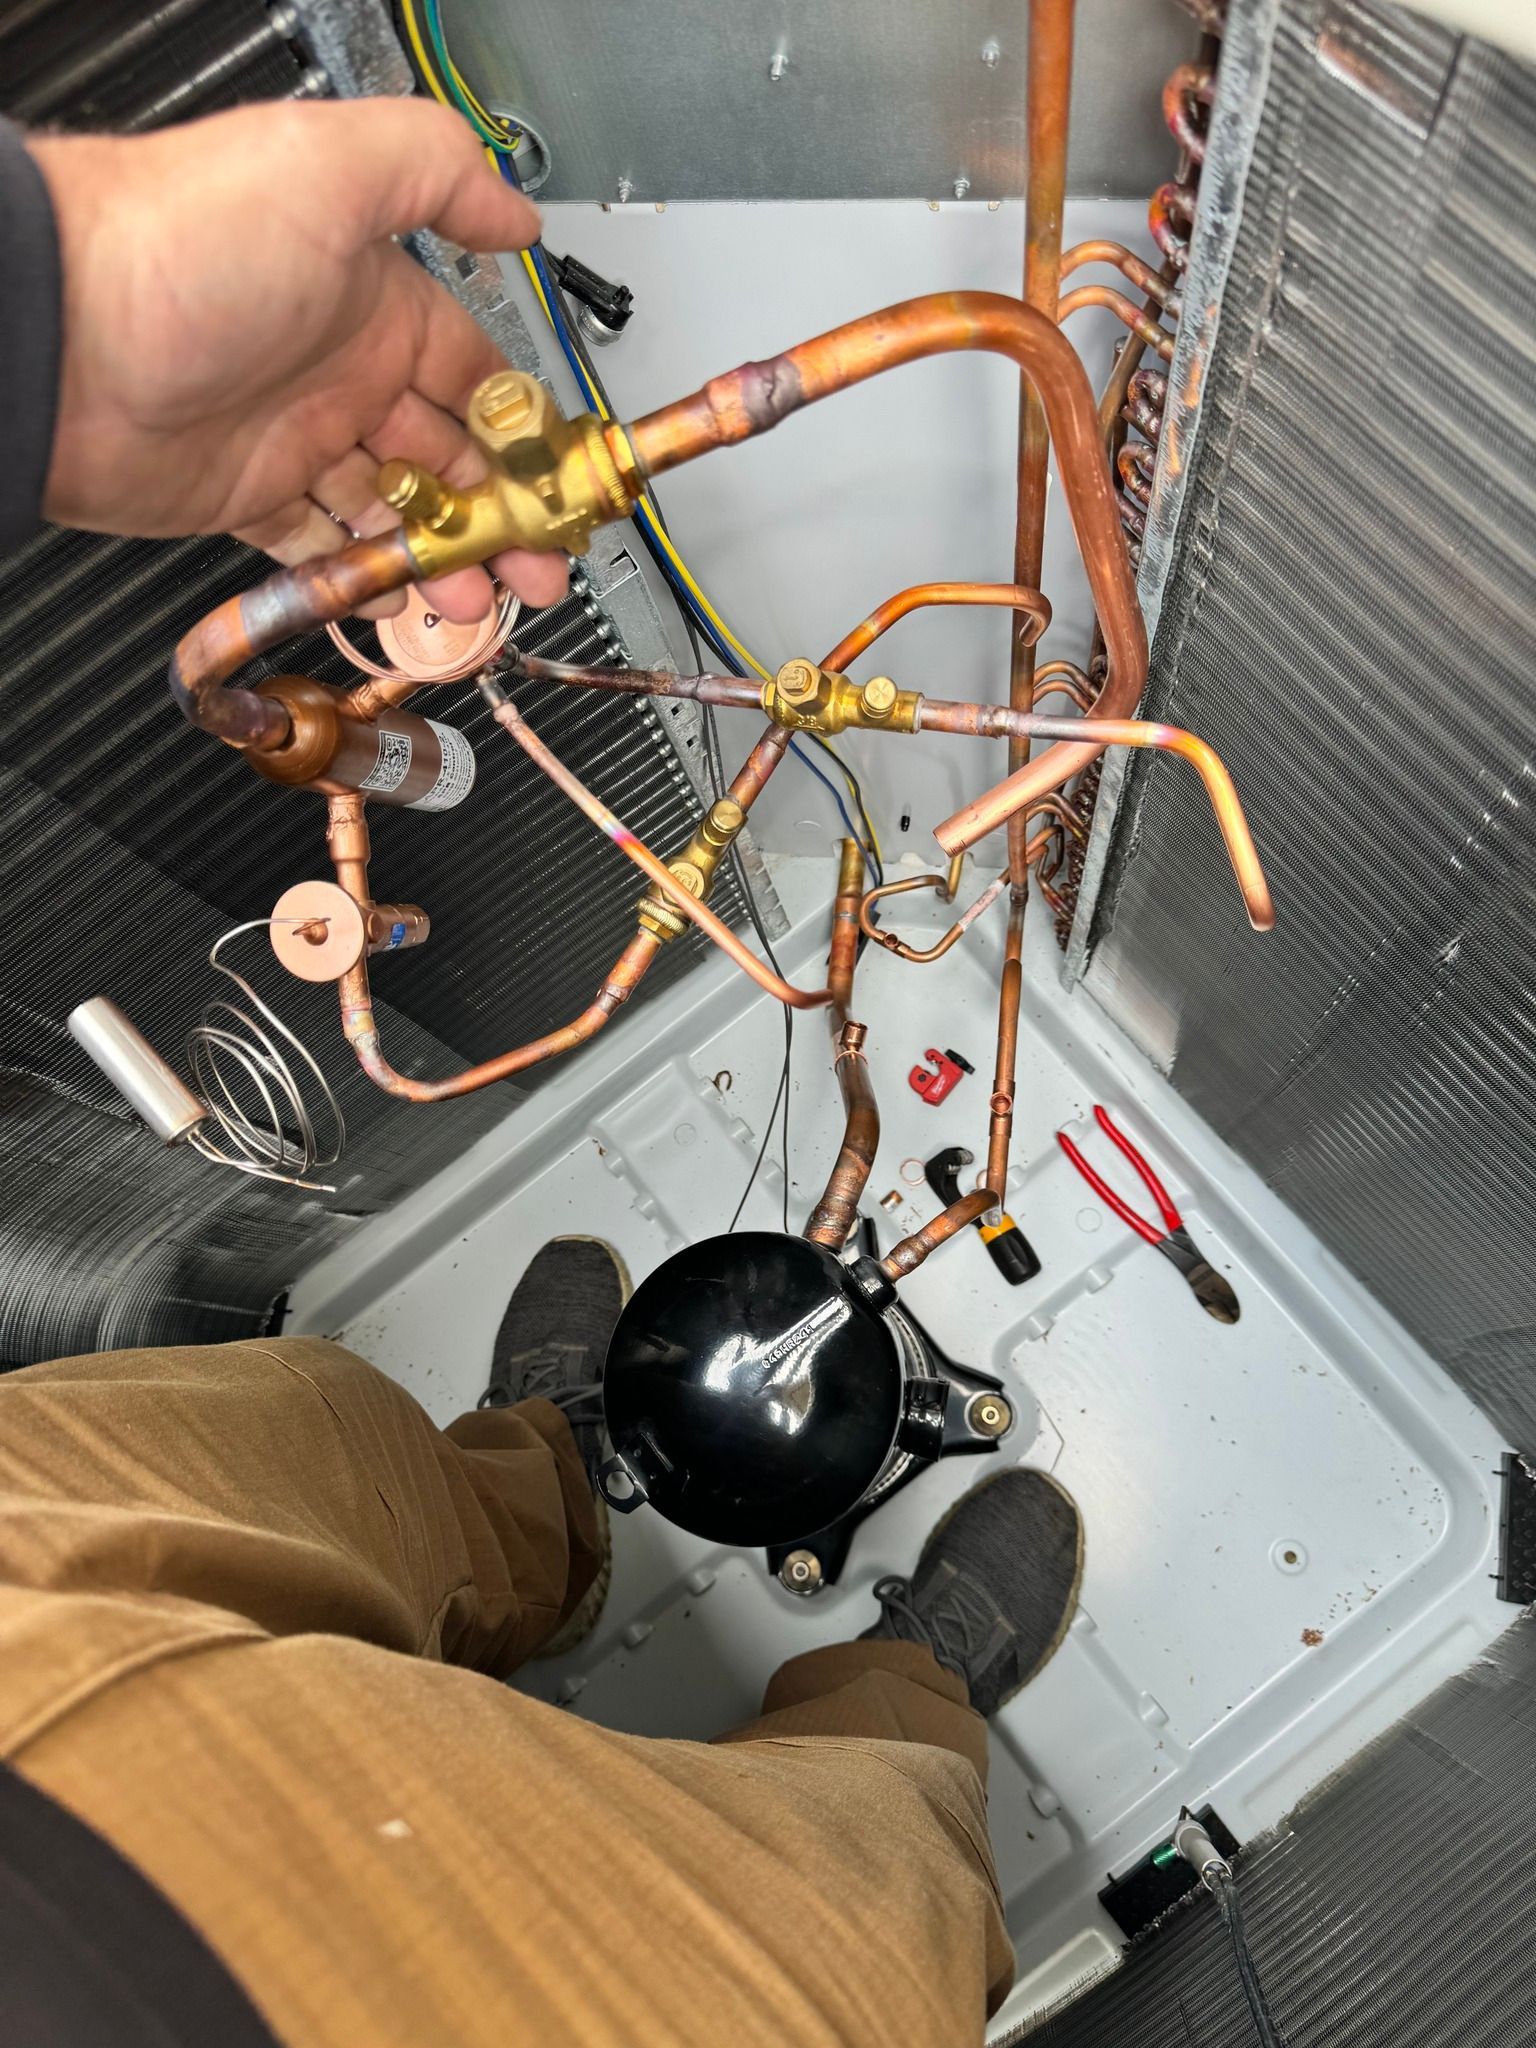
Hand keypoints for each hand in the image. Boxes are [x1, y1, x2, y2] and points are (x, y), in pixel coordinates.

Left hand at [31, 98, 567, 619]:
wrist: (58, 336)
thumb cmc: (177, 243)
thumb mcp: (329, 168)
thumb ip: (437, 173)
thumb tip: (516, 209)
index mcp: (373, 299)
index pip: (477, 373)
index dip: (526, 429)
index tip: (563, 479)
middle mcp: (338, 367)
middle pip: (449, 454)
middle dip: (503, 512)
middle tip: (542, 559)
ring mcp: (293, 434)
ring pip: (396, 508)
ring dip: (447, 555)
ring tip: (483, 596)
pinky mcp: (246, 494)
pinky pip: (320, 543)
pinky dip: (363, 572)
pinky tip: (398, 591)